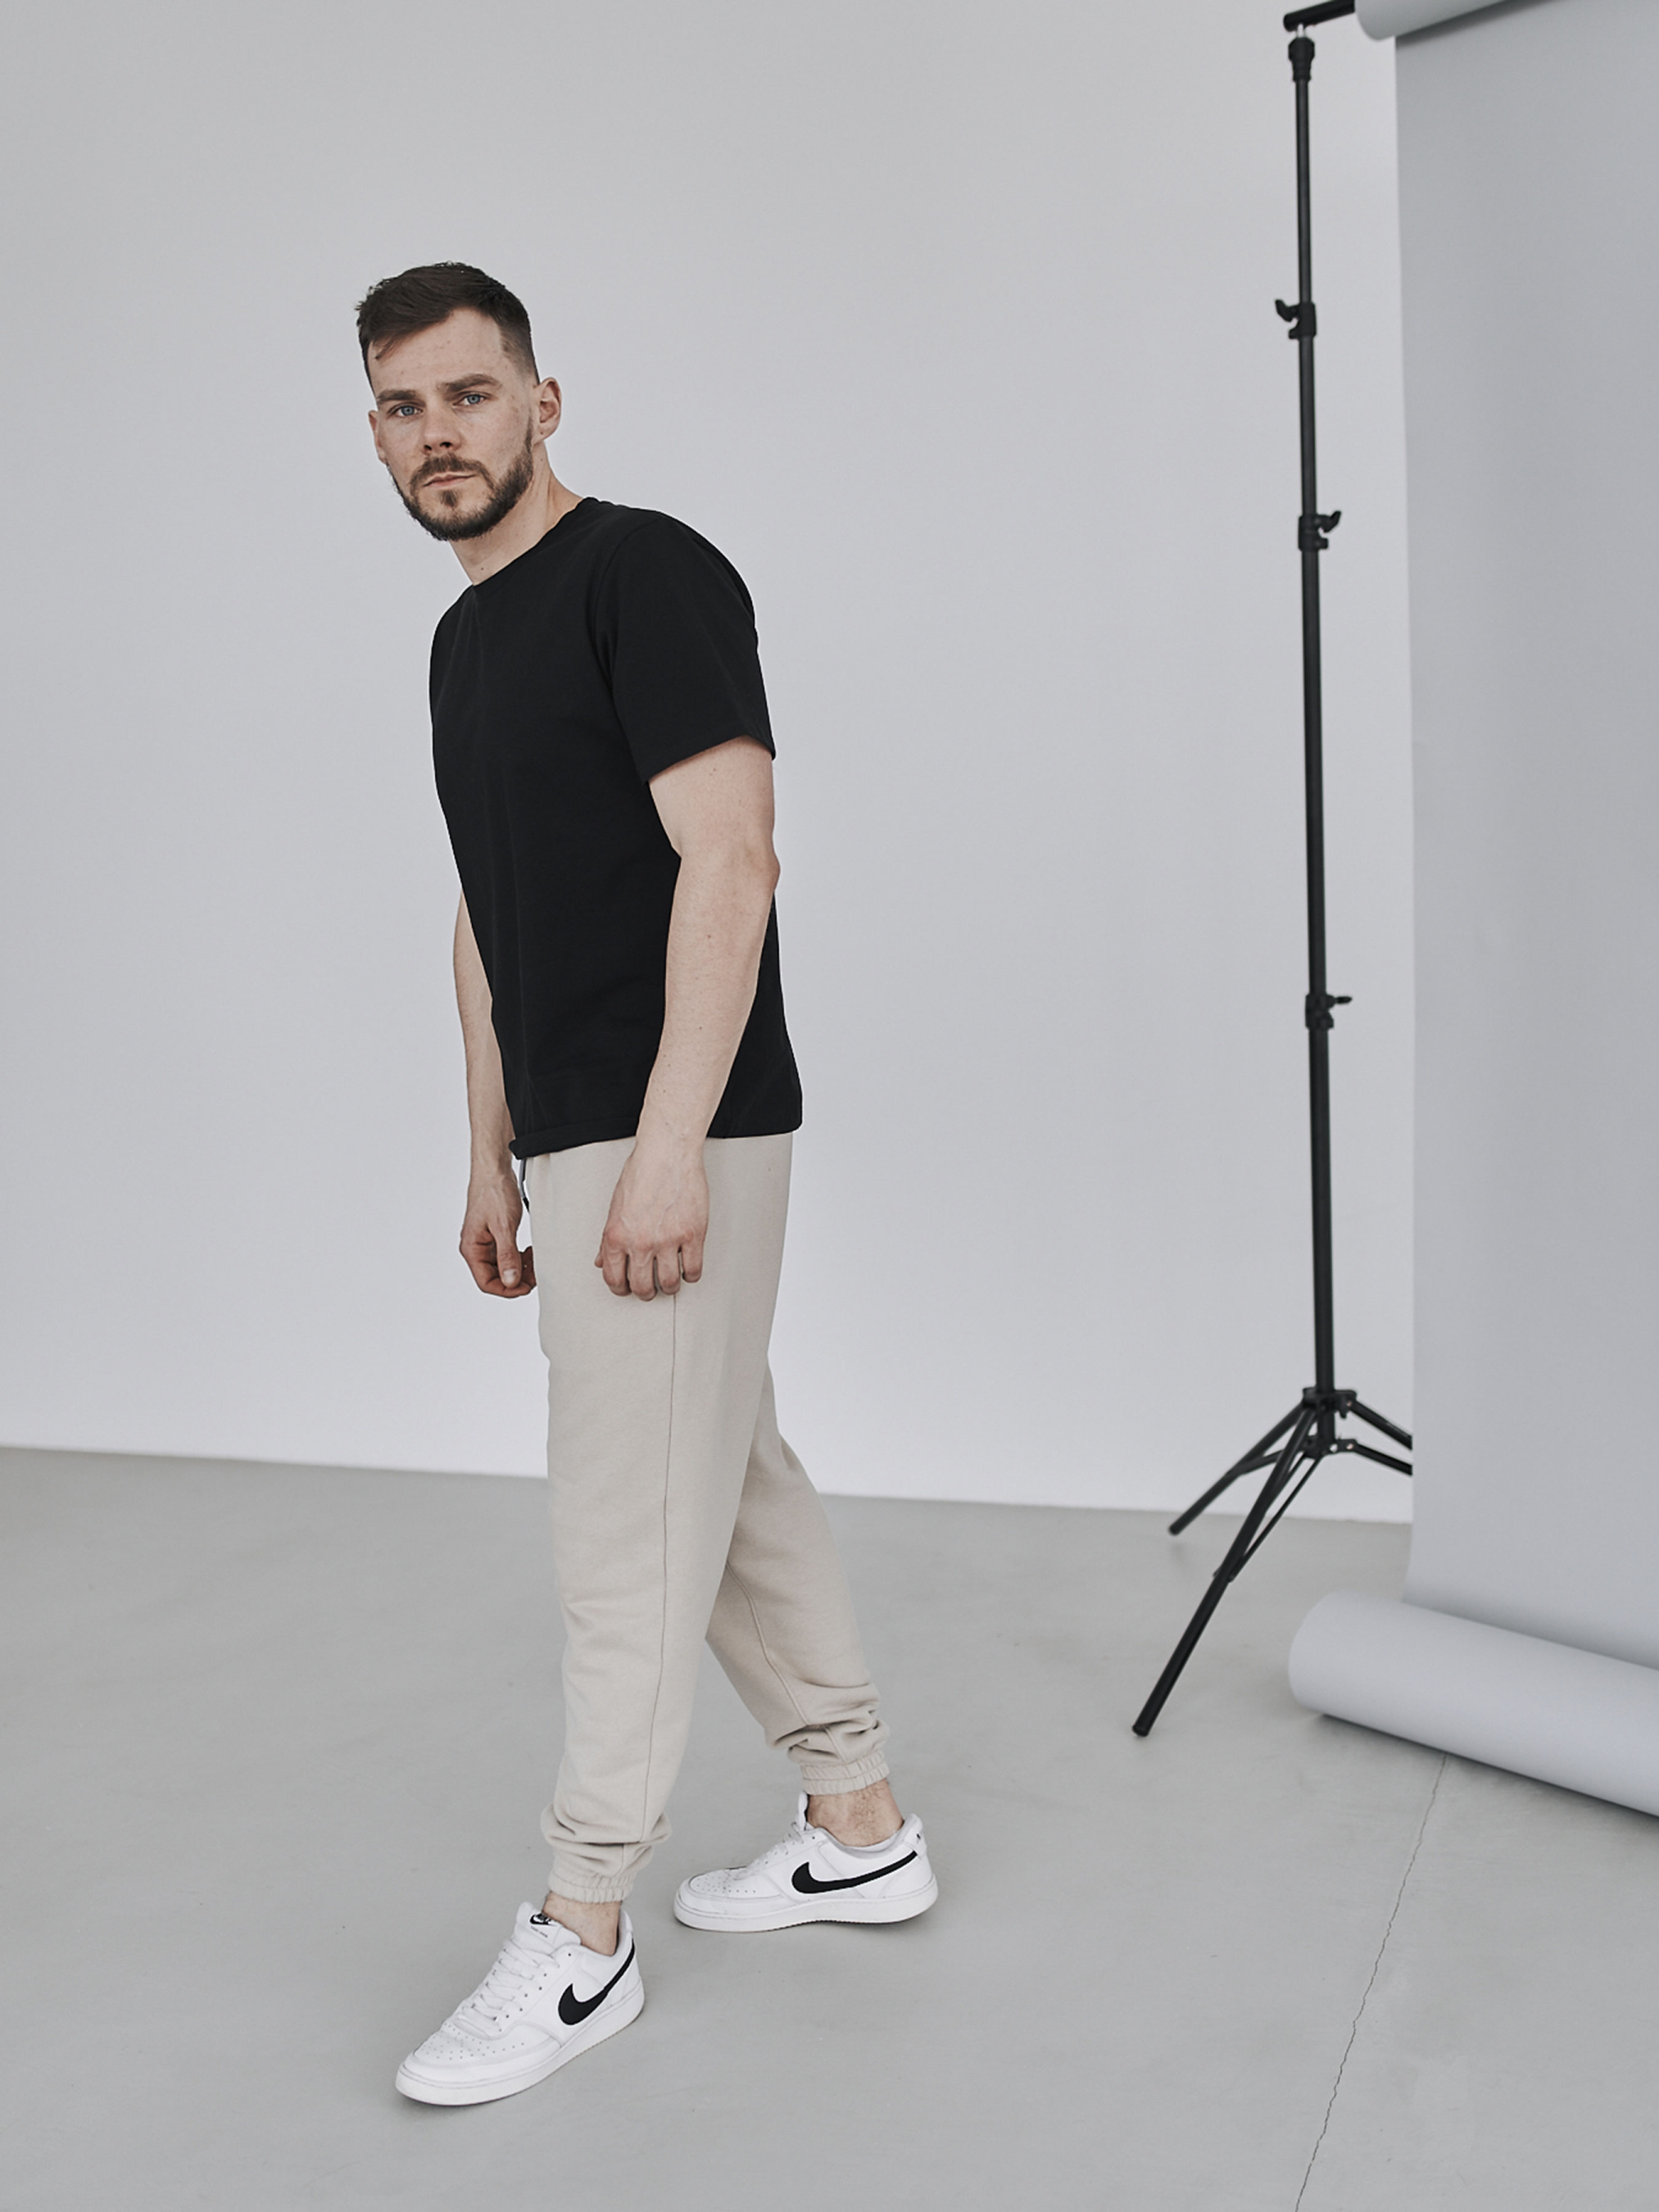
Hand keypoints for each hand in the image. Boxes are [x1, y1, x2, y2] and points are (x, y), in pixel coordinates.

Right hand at [460, 1171, 535, 1296]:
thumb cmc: (494, 1193)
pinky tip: (529, 1251)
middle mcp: (475, 1248)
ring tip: (534, 1259)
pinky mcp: (494, 1235)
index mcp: (472, 1249)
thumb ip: (507, 1255)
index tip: (527, 1286)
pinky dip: (519, 1257)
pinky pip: (506, 1255)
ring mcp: (485, 1242)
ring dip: (519, 1268)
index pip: (486, 1283)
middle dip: (516, 1278)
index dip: (507, 1289)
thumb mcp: (504, 1226)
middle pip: (495, 1277)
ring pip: (502, 1267)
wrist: (494, 1170)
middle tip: (535, 1272)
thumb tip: (510, 1281)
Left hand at [595, 1141, 706, 1299]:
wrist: (667, 1153)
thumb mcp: (615, 1207)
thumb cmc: (642, 1172)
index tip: (626, 1290)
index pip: (614, 1278)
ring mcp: (668, 1240)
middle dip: (645, 1293)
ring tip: (671, 1282)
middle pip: (642, 1286)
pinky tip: (689, 1269)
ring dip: (669, 1287)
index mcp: (616, 1236)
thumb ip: (609, 1238)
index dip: (620, 1289)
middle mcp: (640, 1241)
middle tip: (650, 1290)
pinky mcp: (693, 1235)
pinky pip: (693, 1268)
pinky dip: (691, 1274)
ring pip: (669, 1283)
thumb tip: (603, 1259)